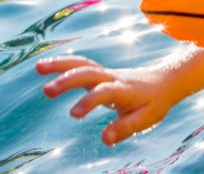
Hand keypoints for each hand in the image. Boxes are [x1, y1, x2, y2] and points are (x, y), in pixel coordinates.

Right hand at [36, 55, 178, 145]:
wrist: (165, 81)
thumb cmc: (155, 102)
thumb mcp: (146, 118)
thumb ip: (126, 128)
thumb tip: (104, 140)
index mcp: (125, 90)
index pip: (105, 92)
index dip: (89, 101)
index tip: (73, 115)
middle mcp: (113, 77)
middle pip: (90, 73)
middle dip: (68, 80)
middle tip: (46, 90)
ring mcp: (106, 73)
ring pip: (83, 64)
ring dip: (61, 64)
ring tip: (37, 67)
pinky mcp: (100, 73)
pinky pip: (80, 65)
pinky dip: (62, 63)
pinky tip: (43, 67)